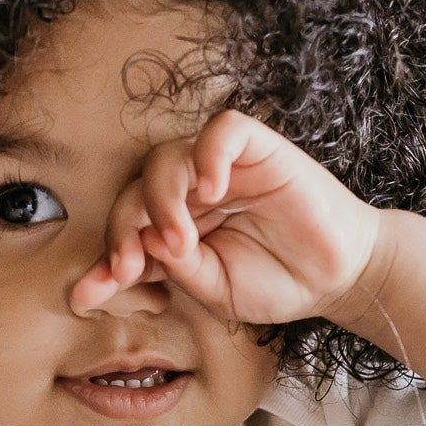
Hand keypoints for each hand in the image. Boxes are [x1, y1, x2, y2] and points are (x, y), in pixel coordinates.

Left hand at [71, 108, 386, 327]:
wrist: (337, 277)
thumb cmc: (276, 281)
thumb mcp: (214, 288)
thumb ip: (175, 269)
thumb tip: (137, 251)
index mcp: (172, 225)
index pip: (125, 230)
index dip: (105, 259)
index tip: (89, 294)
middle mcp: (189, 192)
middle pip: (134, 191)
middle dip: (123, 230)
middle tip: (131, 266)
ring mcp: (220, 168)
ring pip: (166, 158)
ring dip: (160, 200)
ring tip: (180, 240)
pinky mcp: (257, 148)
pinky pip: (222, 131)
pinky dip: (209, 155)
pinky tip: (212, 190)